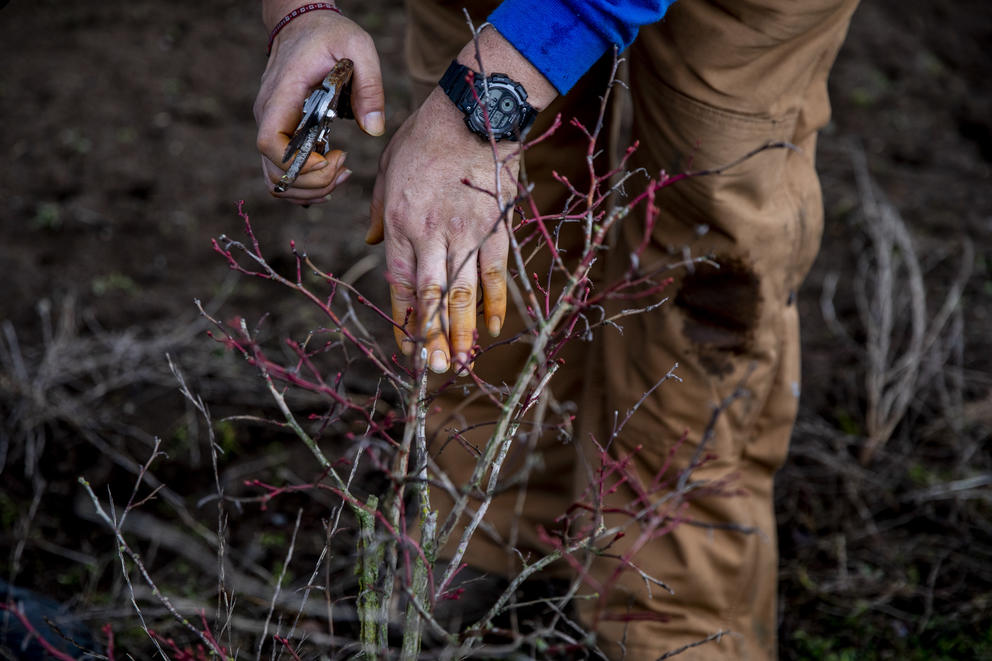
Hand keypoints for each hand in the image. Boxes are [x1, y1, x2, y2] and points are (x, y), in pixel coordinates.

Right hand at [254, 8, 384, 203]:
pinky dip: (304, 184)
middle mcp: (267, 114)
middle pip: (274, 171)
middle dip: (313, 183)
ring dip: (309, 188)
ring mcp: (269, 125)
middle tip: (345, 169)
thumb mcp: (359, 48)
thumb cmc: (331, 35)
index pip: (270, 143)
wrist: (304, 25)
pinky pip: (281, 172)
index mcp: (282, 95)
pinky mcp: (278, 133)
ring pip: (275, 178)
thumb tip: (374, 130)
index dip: (299, 163)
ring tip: (341, 175)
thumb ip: (370, 87)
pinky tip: (330, 176)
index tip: (331, 157)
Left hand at [367, 87, 513, 373]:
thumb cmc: (424, 139)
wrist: (472, 112)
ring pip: (463, 292)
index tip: (407, 353)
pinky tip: (496, 328)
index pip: (399, 285)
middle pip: (431, 297)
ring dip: (464, 330)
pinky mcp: (497, 226)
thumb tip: (372, 243)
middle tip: (439, 370)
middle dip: (434, 338)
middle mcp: (430, 234)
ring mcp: (466, 232)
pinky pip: (496, 273)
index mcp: (399, 223)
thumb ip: (378, 213)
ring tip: (466, 361)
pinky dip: (496, 302)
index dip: (403, 322)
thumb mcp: (387, 172)